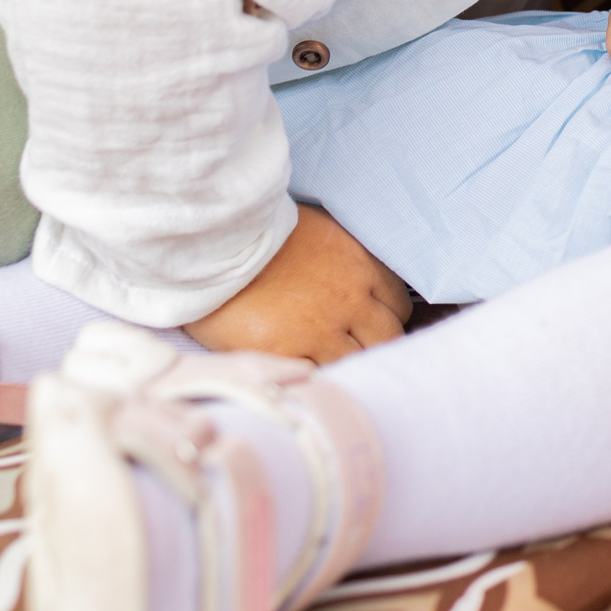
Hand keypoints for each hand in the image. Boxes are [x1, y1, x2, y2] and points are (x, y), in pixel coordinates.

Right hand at [181, 204, 414, 363]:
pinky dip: (313, 378)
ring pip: (355, 363)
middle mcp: (348, 299)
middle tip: (352, 351)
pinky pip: (316, 377)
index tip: (368, 326)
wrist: (212, 242)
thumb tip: (353, 280)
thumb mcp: (318, 232)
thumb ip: (344, 261)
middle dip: (373, 347)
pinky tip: (301, 373)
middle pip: (386, 339)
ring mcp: (319, 329)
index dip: (383, 318)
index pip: (398, 305)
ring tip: (325, 365)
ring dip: (344, 366)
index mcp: (360, 265)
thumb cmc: (259, 234)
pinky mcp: (285, 352)